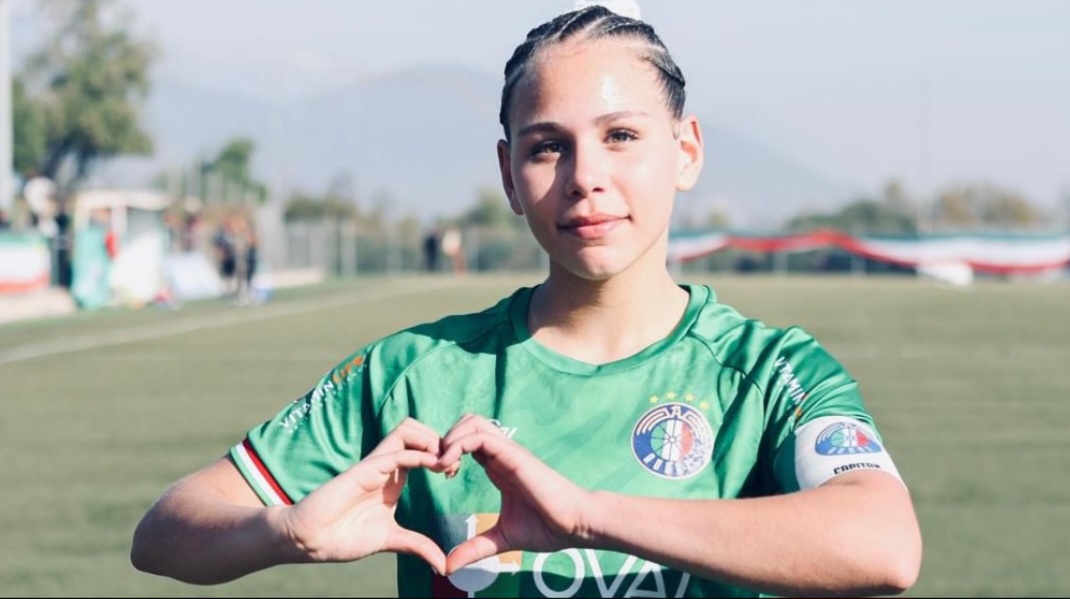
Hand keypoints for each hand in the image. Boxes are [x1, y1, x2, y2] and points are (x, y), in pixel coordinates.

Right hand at [278, 418, 448, 573]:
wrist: (310, 540)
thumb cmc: (343, 537)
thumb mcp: (391, 540)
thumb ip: (417, 546)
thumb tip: (442, 565)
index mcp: (394, 477)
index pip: (422, 448)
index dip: (443, 454)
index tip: (453, 472)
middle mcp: (386, 465)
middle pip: (417, 430)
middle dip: (441, 440)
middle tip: (452, 465)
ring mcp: (375, 465)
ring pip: (407, 430)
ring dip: (431, 440)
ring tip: (444, 462)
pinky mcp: (365, 470)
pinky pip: (396, 452)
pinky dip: (419, 454)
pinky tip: (434, 466)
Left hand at [437, 414, 594, 574]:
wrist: (575, 524)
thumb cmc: (547, 528)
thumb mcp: (501, 539)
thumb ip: (475, 548)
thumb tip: (448, 567)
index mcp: (497, 466)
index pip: (467, 441)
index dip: (448, 453)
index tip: (443, 477)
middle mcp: (501, 454)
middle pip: (467, 423)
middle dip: (445, 440)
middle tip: (439, 467)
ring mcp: (507, 451)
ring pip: (471, 422)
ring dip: (450, 439)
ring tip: (443, 466)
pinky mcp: (513, 454)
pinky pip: (479, 436)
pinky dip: (458, 445)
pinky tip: (450, 467)